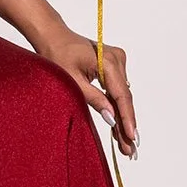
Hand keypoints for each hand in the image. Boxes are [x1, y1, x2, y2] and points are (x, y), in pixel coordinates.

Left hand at [34, 22, 137, 156]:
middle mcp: (117, 59)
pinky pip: (118, 89)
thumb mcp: (71, 81)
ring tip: (125, 144)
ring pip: (122, 95)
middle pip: (124, 98)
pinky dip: (117, 106)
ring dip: (123, 117)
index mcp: (107, 61)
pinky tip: (120, 125)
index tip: (132, 138)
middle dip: (126, 124)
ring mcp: (117, 61)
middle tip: (130, 150)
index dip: (127, 119)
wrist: (53, 36)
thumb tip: (112, 118)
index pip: (121, 95)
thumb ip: (93, 99)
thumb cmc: (57, 55)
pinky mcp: (113, 64)